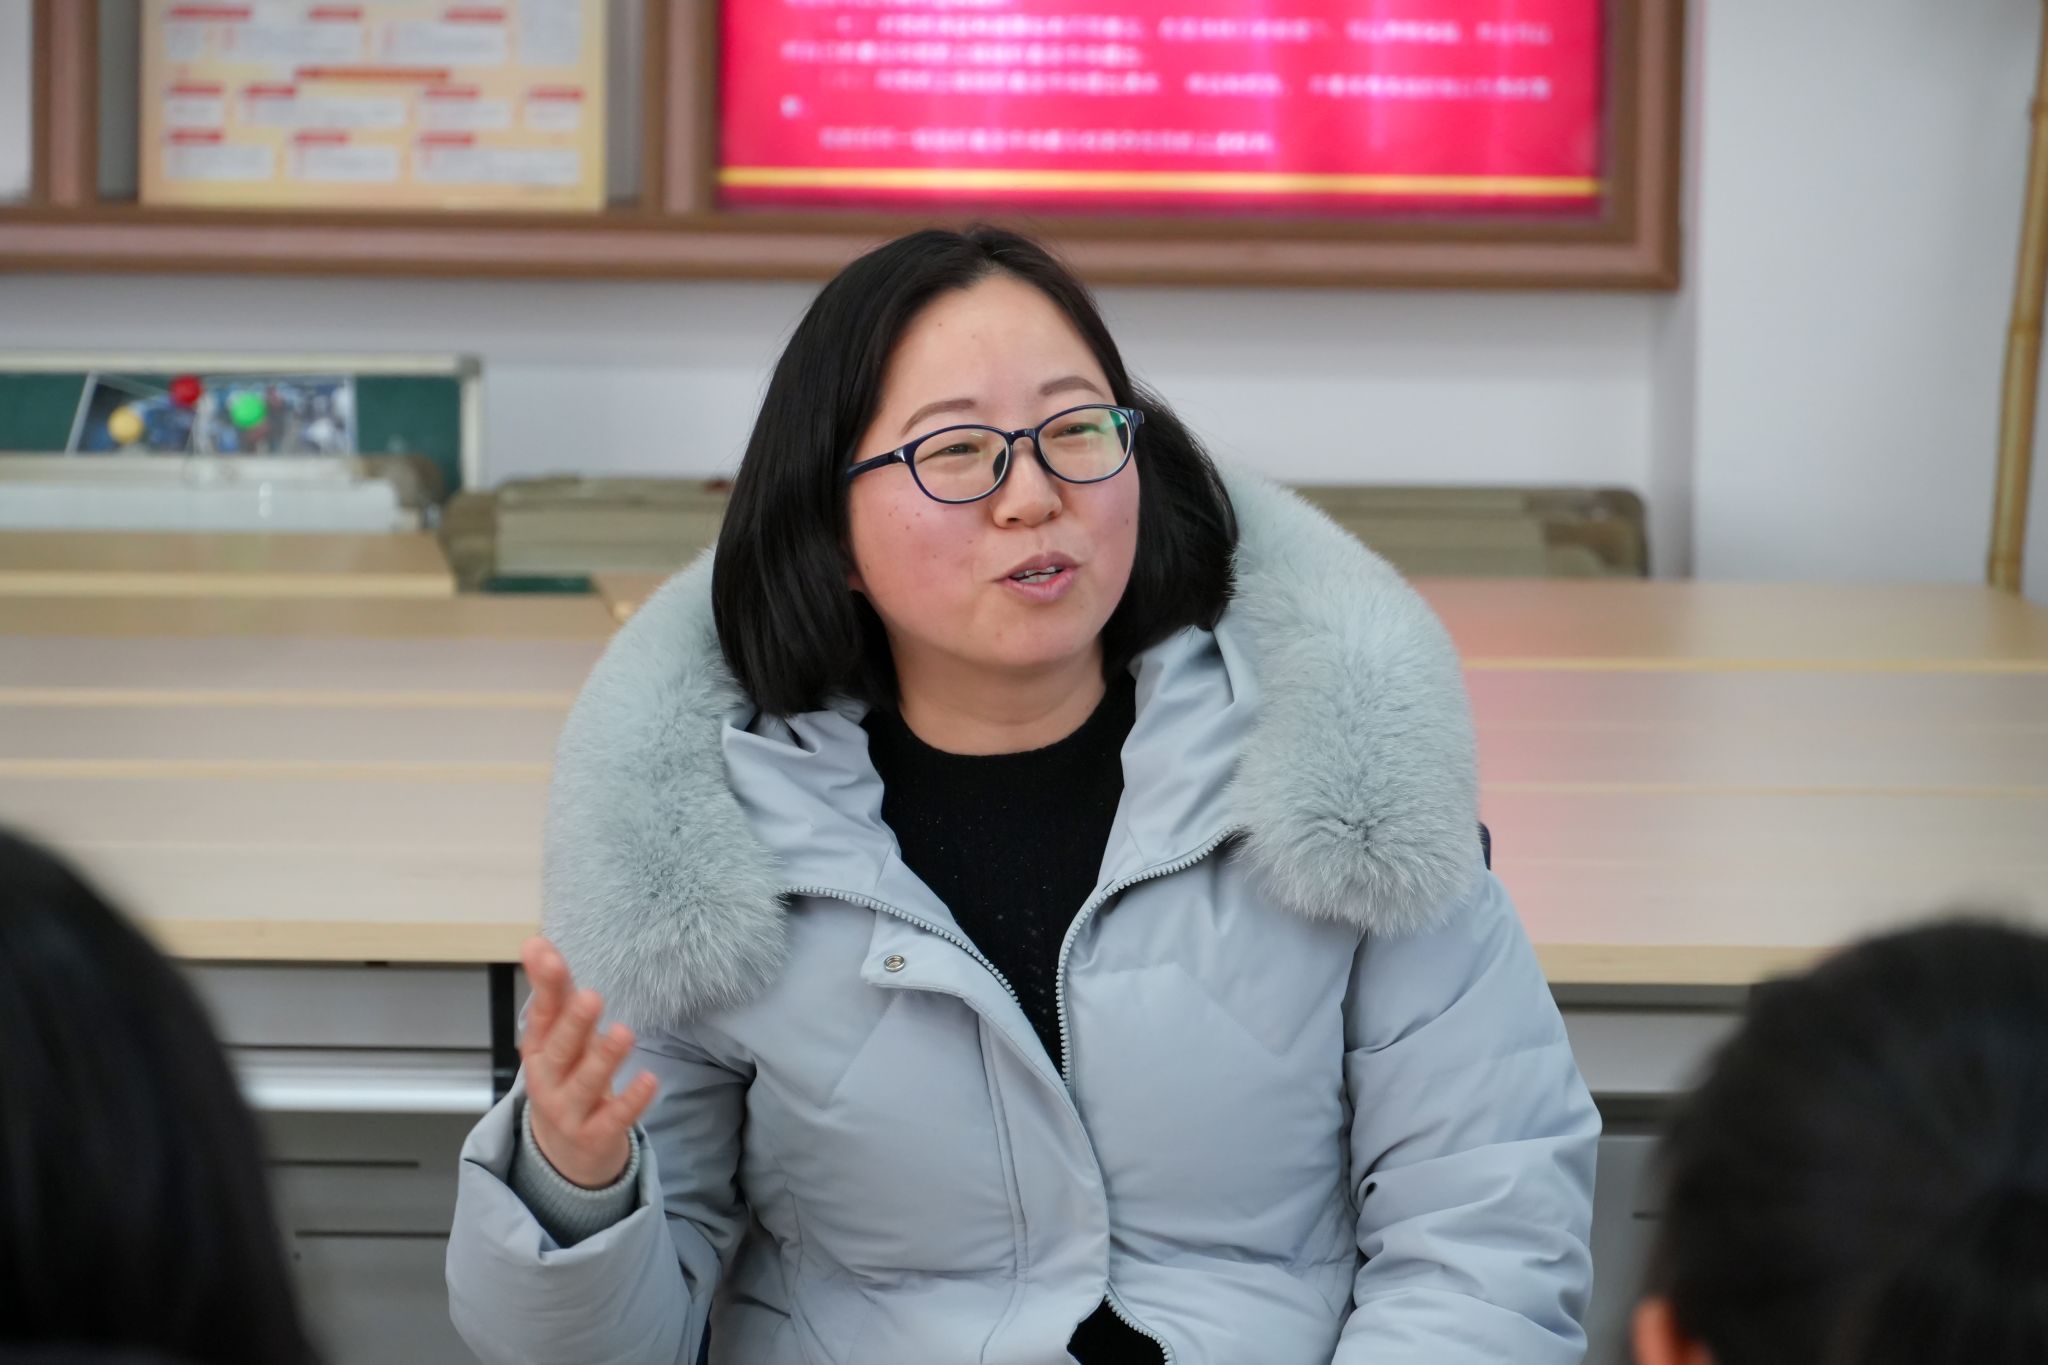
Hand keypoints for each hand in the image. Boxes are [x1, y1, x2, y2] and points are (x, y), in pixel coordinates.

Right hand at [519, 935, 658, 1188]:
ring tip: (624, 1033)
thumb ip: (553, 990)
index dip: (545, 985)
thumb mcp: (557, 1037)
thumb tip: (536, 941)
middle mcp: (547, 1079)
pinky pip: (615, 1117)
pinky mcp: (596, 1135)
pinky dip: (632, 1100)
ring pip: (586, 1083)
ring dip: (604, 1058)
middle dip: (574, 1024)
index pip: (542, 1013)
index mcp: (539, 1049)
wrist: (564, 1152)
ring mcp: (569, 1110)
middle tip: (591, 997)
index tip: (547, 955)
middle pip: (561, 1049)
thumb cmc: (566, 1077)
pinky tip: (650, 1079)